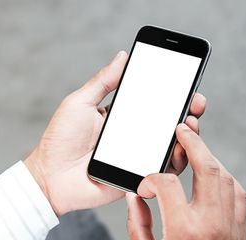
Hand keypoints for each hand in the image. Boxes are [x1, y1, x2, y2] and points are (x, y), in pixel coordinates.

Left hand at [25, 51, 206, 215]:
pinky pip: (162, 172)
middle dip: (186, 111)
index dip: (172, 94)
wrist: (49, 177)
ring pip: (170, 147)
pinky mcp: (136, 178)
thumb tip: (122, 56)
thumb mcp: (79, 103)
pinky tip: (179, 149)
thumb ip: (102, 82)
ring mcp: (136, 158)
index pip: (152, 103)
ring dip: (186, 135)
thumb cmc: (59, 140)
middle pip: (166, 124)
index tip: (186, 83)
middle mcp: (132, 137)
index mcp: (120, 117)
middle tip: (196, 103)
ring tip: (190, 124)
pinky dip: (175, 161)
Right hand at [126, 124, 245, 239]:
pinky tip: (214, 177)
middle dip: (194, 143)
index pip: (167, 183)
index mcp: (183, 231)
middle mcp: (211, 223)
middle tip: (182, 130)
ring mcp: (231, 227)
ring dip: (211, 159)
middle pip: (208, 168)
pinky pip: (239, 194)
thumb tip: (134, 198)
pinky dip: (226, 179)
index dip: (150, 179)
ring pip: (227, 178)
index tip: (144, 188)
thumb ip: (136, 224)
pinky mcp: (241, 232)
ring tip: (197, 150)